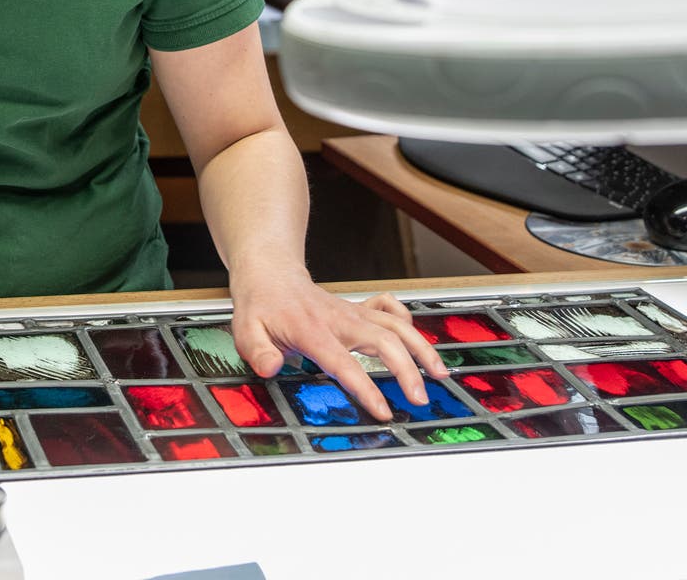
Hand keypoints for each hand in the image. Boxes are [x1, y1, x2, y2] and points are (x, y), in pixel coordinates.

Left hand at [229, 265, 449, 422]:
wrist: (270, 274)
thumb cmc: (260, 306)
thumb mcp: (246, 330)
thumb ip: (258, 351)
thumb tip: (270, 368)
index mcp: (313, 331)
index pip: (345, 363)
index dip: (366, 388)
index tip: (383, 411)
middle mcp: (340, 320)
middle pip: (384, 342)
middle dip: (407, 370)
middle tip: (420, 399)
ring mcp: (353, 312)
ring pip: (396, 325)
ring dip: (421, 348)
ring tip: (440, 374)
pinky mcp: (360, 308)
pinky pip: (390, 309)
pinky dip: (408, 322)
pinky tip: (417, 341)